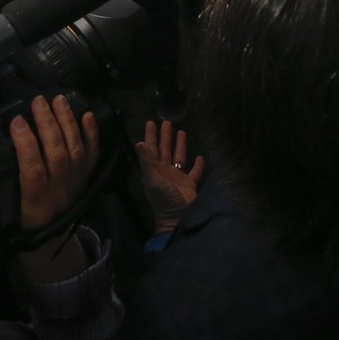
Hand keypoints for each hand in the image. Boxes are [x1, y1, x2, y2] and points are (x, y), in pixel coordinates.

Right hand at [0, 94, 99, 233]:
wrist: (45, 244)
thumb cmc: (12, 229)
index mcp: (34, 206)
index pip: (34, 172)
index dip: (27, 145)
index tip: (16, 121)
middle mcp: (59, 195)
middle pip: (58, 155)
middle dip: (49, 126)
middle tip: (38, 102)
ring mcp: (76, 186)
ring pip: (76, 151)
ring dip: (69, 123)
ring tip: (58, 100)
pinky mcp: (86, 180)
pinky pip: (93, 155)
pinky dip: (92, 134)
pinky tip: (88, 114)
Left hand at [134, 119, 203, 235]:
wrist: (177, 217)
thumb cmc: (164, 199)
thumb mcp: (153, 179)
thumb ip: (146, 161)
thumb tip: (138, 143)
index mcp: (154, 169)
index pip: (151, 148)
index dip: (151, 136)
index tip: (151, 122)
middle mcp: (165, 171)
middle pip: (164, 150)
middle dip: (165, 136)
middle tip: (166, 122)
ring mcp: (177, 177)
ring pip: (178, 157)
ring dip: (179, 145)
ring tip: (182, 131)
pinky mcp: (189, 184)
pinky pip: (194, 171)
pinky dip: (197, 165)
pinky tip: (200, 156)